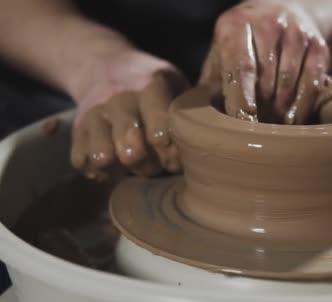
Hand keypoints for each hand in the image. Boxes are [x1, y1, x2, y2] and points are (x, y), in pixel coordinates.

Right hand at [70, 50, 188, 179]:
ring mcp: (96, 114)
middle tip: (152, 166)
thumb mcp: (176, 84)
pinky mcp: (78, 131)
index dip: (163, 132)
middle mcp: (120, 97)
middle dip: (140, 154)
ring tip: (124, 168)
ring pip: (100, 146)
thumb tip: (220, 140)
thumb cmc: (156, 88)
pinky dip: (94, 170)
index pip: (155, 106)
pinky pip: (80, 157)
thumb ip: (194, 107)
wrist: (103, 67)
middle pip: (126, 130)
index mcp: (152, 84)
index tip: (169, 150)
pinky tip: (109, 172)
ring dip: (113, 163)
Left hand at [200, 0, 330, 123]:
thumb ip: (211, 84)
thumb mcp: (222, 55)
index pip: (241, 68)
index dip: (242, 100)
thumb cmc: (244, 45)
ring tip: (271, 124)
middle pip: (266, 80)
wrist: (284, 12)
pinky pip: (312, 85)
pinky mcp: (318, 46)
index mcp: (236, 25)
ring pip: (289, 85)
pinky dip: (301, 107)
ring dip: (280, 111)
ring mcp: (296, 33)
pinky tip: (292, 119)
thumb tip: (199, 121)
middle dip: (260, 110)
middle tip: (255, 130)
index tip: (243, 124)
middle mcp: (268, 23)